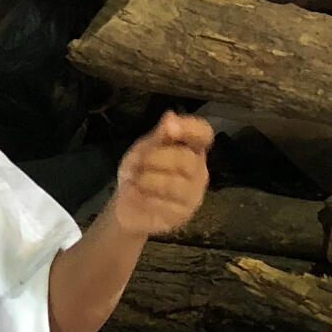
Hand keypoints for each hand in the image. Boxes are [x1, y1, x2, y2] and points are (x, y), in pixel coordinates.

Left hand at [104, 112, 214, 238]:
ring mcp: (193, 196)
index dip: (190, 129)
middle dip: (158, 159)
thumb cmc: (139, 173)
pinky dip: (145, 199)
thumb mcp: (143, 149)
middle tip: (140, 163)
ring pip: (175, 185)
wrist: (126, 205)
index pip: (204, 135)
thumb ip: (158, 135)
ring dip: (149, 180)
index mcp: (192, 149)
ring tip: (137, 181)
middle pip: (187, 160)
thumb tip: (171, 115)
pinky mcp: (182, 216)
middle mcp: (198, 171)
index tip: (170, 127)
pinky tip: (139, 197)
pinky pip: (164, 205)